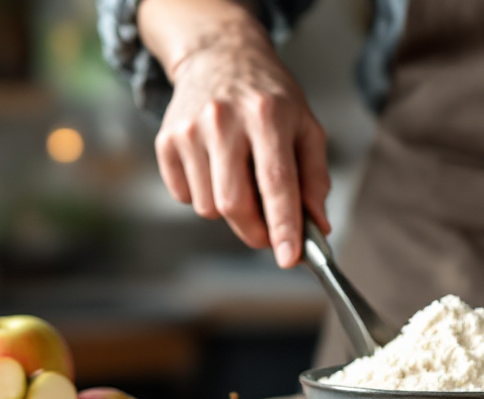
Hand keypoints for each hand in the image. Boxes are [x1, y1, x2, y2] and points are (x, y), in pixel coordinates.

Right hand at [144, 3, 329, 266]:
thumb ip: (315, 178)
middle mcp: (223, 120)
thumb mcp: (306, 126)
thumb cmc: (269, 96)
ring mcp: (189, 130)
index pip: (276, 182)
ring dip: (229, 210)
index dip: (283, 225)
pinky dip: (203, 195)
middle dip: (255, 232)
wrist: (219, 55)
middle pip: (233, 204)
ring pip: (208, 207)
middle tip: (269, 236)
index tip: (289, 258)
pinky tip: (215, 167)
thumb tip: (318, 226)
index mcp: (266, 115)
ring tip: (240, 178)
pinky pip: (185, 196)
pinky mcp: (166, 140)